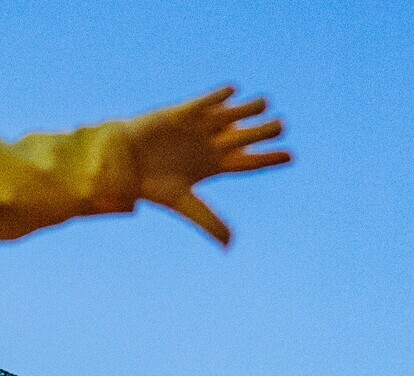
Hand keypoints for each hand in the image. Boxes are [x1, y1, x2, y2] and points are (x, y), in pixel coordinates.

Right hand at [123, 87, 291, 245]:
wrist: (123, 166)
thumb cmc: (153, 187)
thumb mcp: (184, 204)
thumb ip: (208, 222)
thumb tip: (230, 245)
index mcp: (214, 167)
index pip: (248, 162)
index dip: (269, 159)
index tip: (291, 156)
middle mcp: (210, 145)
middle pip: (245, 137)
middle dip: (263, 132)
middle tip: (282, 126)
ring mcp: (197, 128)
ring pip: (229, 117)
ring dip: (246, 110)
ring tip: (264, 104)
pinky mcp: (181, 113)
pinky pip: (204, 103)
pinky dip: (217, 97)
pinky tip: (233, 91)